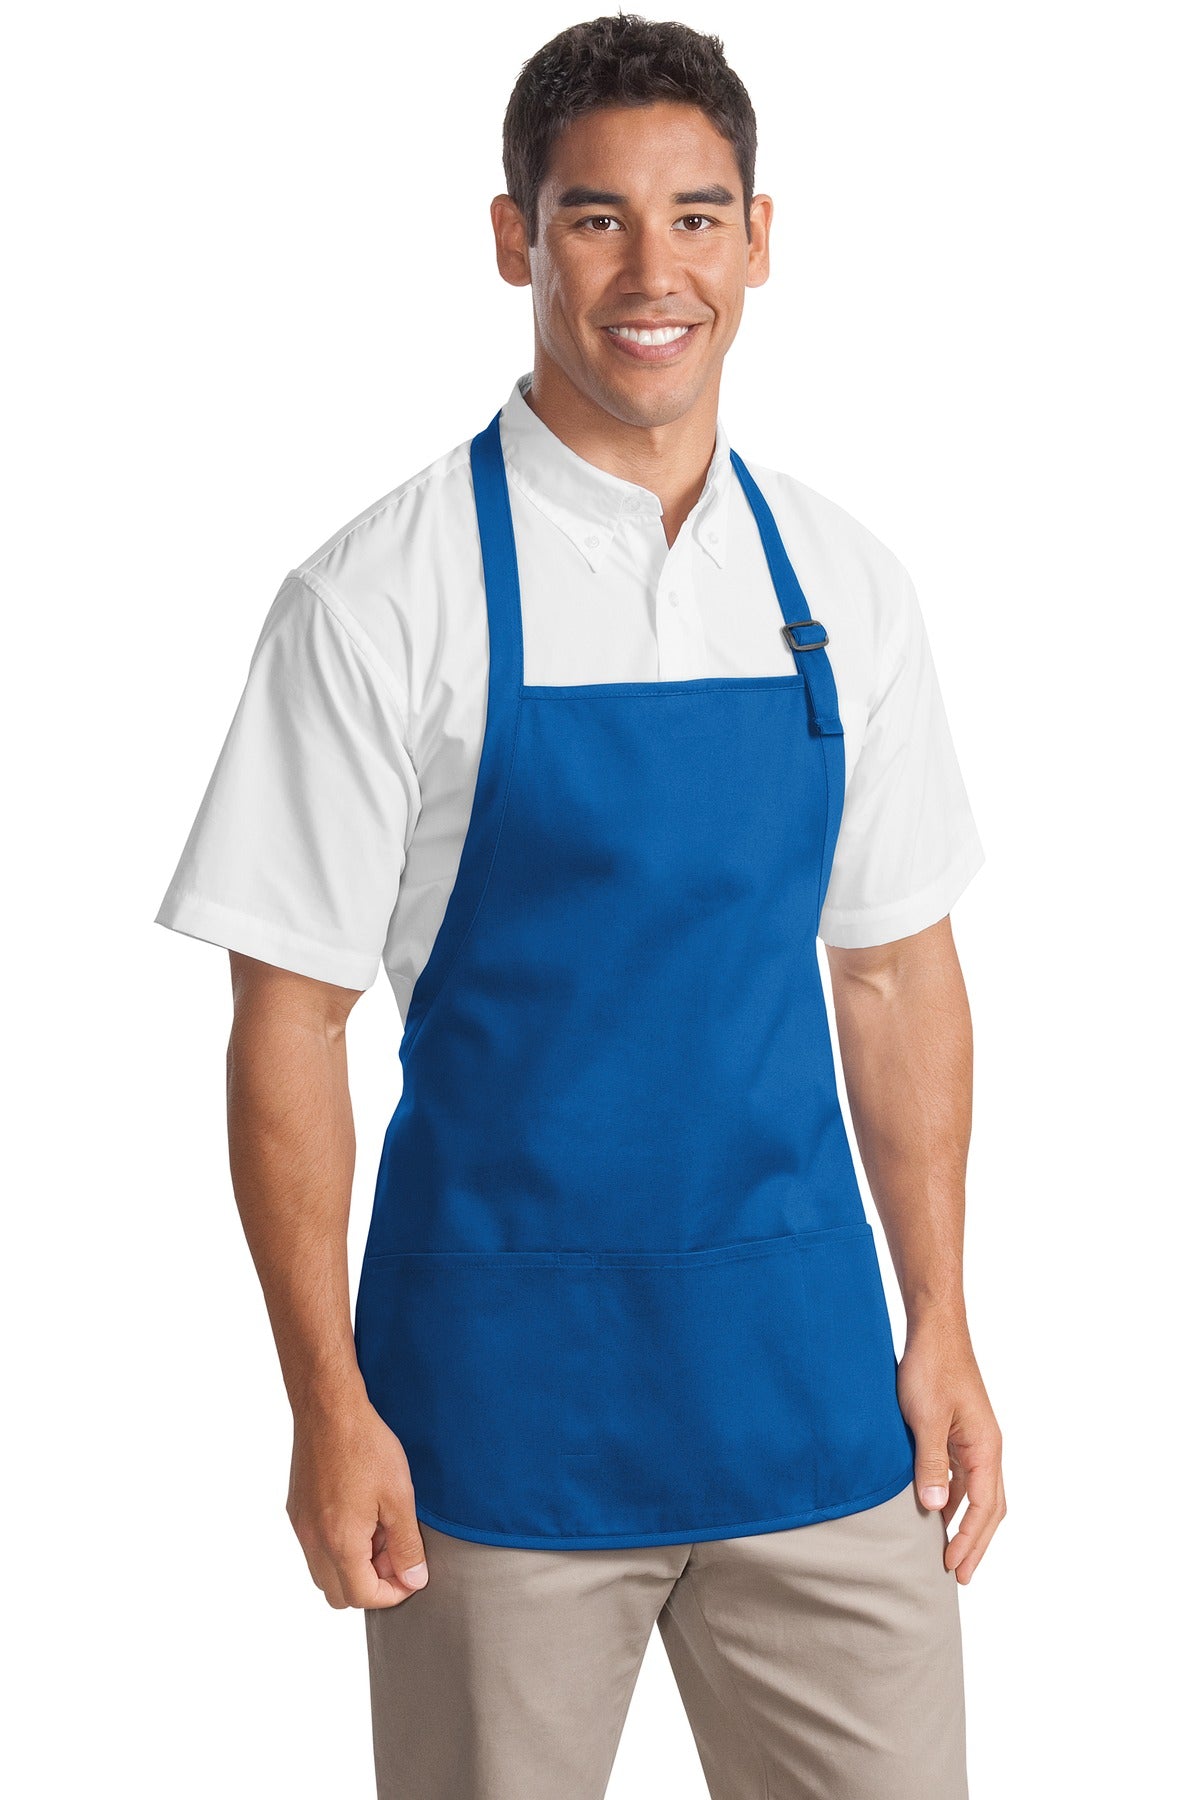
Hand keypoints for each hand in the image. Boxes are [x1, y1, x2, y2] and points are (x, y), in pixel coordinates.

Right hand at [286, 1389, 429, 1608]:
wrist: (328, 1408)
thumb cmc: (365, 1447)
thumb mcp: (399, 1497)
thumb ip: (406, 1545)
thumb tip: (413, 1580)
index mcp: (340, 1543)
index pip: (363, 1597)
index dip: (392, 1594)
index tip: (411, 1573)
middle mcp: (313, 1542)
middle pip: (339, 1594)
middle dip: (371, 1584)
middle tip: (394, 1551)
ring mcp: (300, 1527)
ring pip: (324, 1573)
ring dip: (352, 1566)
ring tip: (378, 1529)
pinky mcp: (295, 1510)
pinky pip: (313, 1548)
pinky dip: (336, 1546)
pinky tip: (359, 1513)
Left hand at [896, 1316, 1005, 1583]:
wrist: (934, 1328)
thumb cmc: (932, 1367)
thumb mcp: (925, 1418)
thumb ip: (930, 1464)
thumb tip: (934, 1509)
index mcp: (986, 1448)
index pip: (984, 1508)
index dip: (970, 1541)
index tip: (954, 1568)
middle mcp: (986, 1447)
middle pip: (989, 1507)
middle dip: (974, 1541)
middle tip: (957, 1574)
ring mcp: (974, 1439)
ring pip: (975, 1492)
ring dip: (963, 1521)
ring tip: (946, 1550)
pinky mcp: (959, 1430)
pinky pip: (961, 1475)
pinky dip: (952, 1497)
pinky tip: (934, 1509)